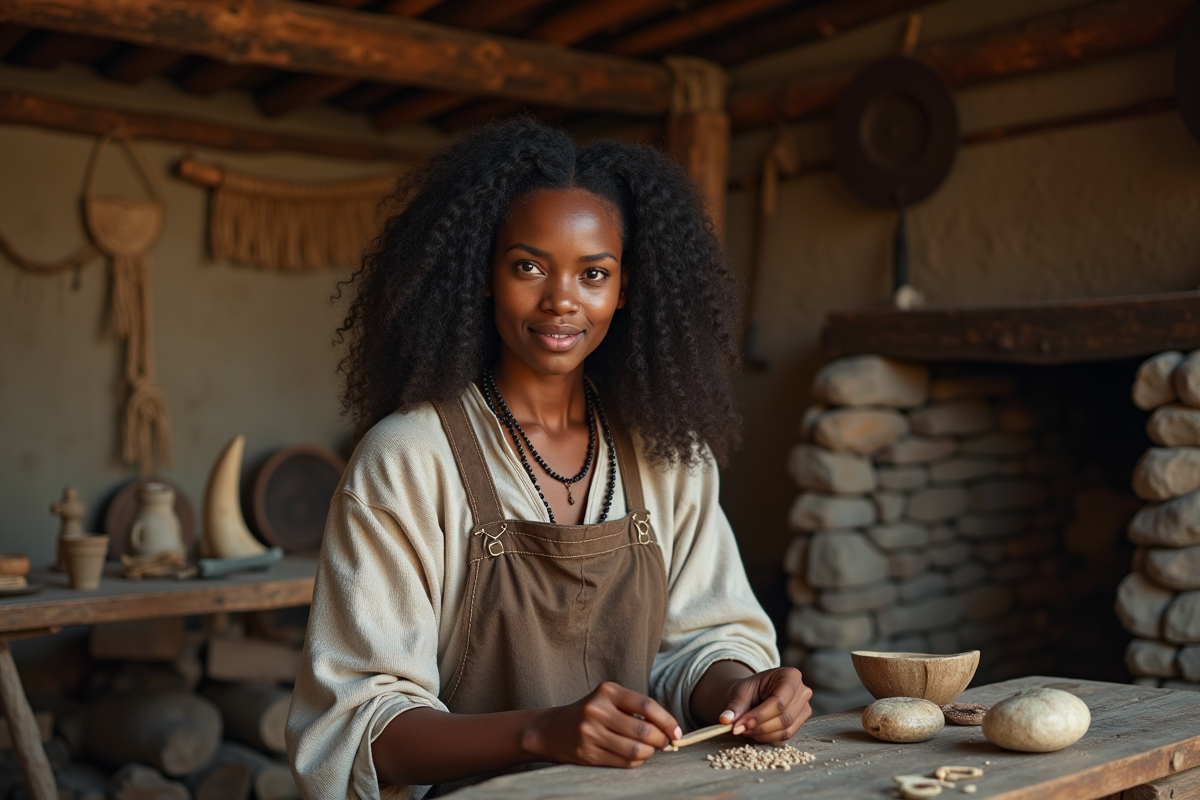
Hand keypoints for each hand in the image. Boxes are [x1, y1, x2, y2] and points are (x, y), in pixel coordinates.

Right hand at [525, 682, 680, 768]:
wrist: (552, 730)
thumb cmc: (591, 713)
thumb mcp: (609, 700)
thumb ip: (637, 710)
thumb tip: (670, 730)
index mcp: (607, 691)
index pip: (646, 706)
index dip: (667, 721)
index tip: (677, 732)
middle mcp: (597, 710)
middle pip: (643, 731)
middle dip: (661, 740)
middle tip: (665, 743)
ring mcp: (590, 733)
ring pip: (635, 750)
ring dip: (649, 753)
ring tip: (649, 749)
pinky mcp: (587, 754)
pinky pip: (623, 762)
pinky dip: (635, 761)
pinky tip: (634, 756)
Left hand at [718, 667, 811, 742]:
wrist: (755, 694)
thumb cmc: (750, 689)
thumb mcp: (741, 692)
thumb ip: (735, 706)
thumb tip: (725, 720)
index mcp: (791, 675)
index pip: (778, 702)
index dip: (759, 716)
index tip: (738, 725)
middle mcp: (803, 691)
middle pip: (784, 717)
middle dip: (759, 726)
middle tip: (738, 729)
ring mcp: (805, 708)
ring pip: (786, 729)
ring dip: (762, 734)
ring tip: (744, 729)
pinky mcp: (801, 722)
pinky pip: (786, 736)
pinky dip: (767, 738)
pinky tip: (754, 732)